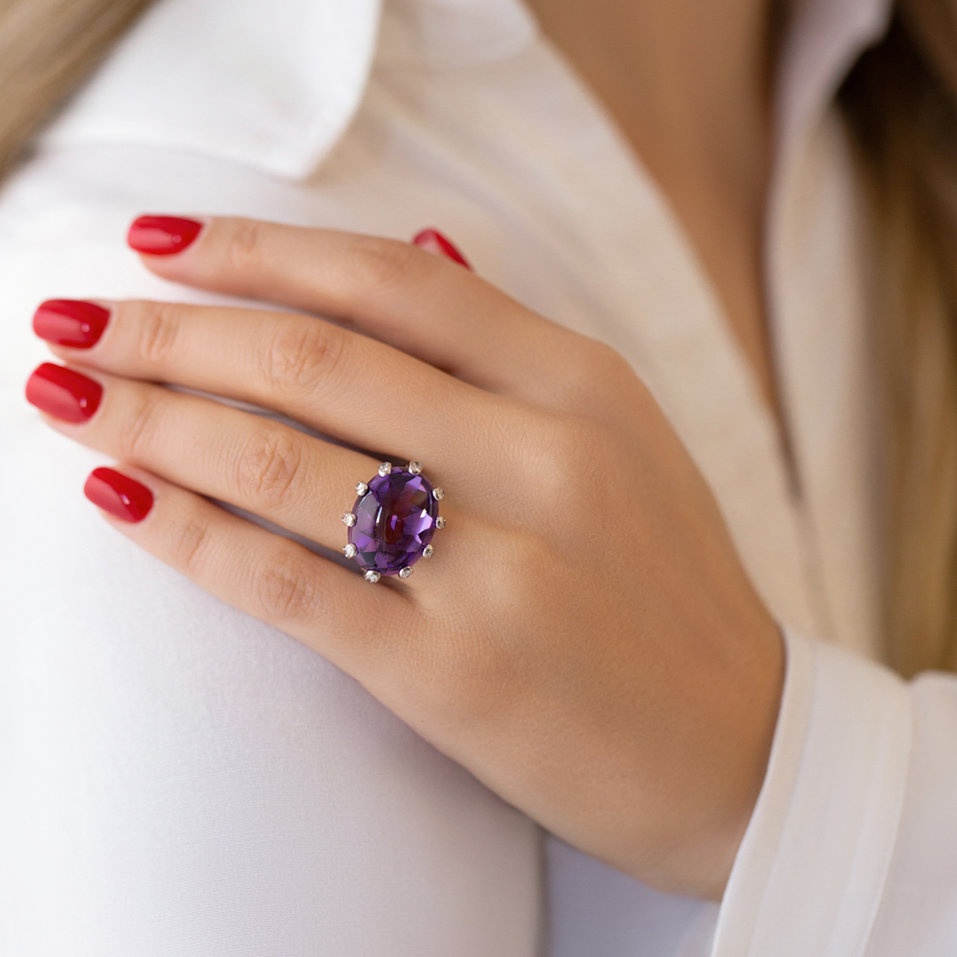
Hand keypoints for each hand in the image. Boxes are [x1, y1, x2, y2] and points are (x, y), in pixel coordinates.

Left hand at [26, 214, 784, 900]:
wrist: (737, 743)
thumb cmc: (668, 585)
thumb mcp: (621, 435)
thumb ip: (512, 343)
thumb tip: (418, 243)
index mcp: (583, 386)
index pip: (389, 281)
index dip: (258, 250)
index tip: (159, 242)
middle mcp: (541, 460)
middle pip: (313, 358)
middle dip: (170, 332)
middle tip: (75, 322)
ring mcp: (498, 570)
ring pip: (282, 461)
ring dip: (152, 421)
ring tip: (69, 400)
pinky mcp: (454, 674)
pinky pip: (286, 584)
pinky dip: (187, 536)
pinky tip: (121, 502)